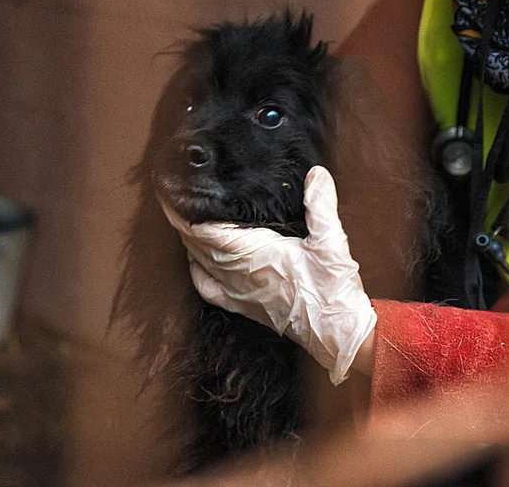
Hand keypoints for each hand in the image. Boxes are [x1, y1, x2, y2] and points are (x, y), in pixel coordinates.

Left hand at [160, 165, 376, 384]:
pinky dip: (196, 270)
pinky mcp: (244, 306)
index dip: (186, 212)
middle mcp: (239, 275)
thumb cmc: (333, 291)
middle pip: (197, 244)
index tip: (174, 194)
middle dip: (181, 220)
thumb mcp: (332, 243)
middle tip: (172, 198)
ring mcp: (238, 292)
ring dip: (188, 241)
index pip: (206, 231)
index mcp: (255, 255)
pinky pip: (209, 288)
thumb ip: (321, 206)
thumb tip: (316, 174)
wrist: (337, 333)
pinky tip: (194, 262)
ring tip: (181, 220)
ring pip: (200, 262)